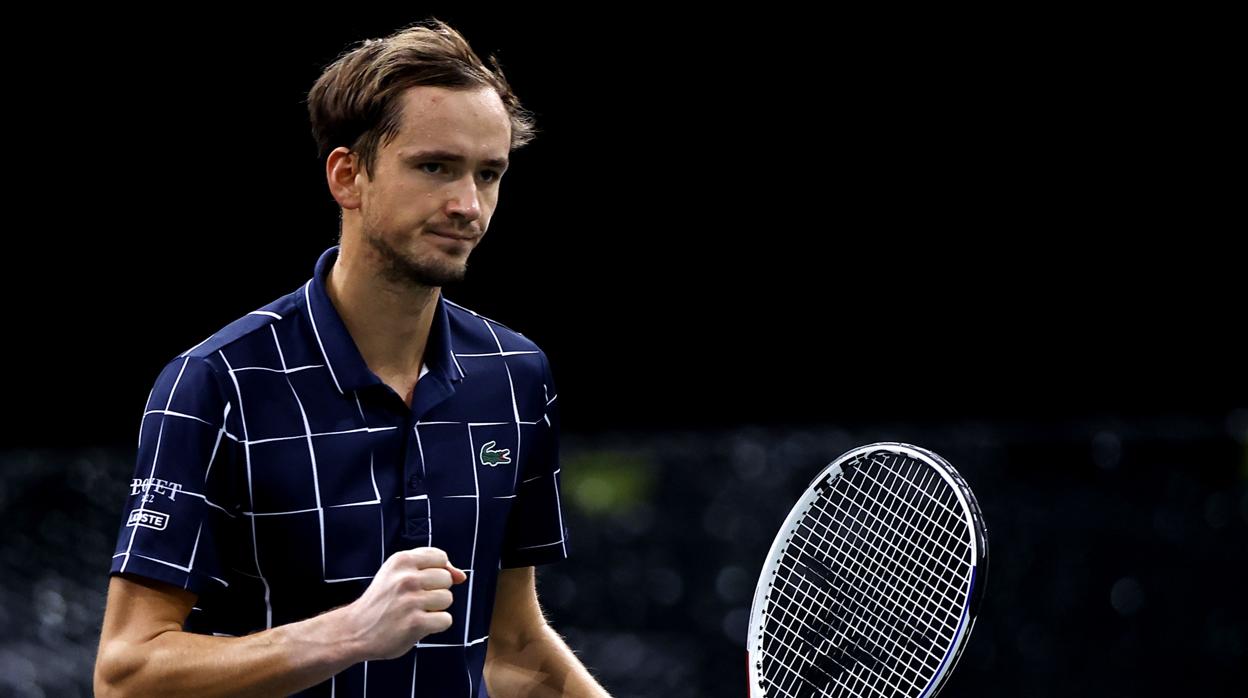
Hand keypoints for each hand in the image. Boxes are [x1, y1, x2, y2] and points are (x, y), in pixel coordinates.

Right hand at [339, 547, 467, 659]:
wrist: (354, 630)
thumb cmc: (382, 600)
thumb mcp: (398, 573)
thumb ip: (430, 567)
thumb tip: (462, 576)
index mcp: (401, 560)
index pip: (441, 557)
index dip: (436, 571)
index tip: (420, 582)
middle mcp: (406, 578)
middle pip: (447, 579)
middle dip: (436, 590)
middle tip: (414, 600)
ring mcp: (410, 601)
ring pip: (448, 599)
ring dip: (436, 609)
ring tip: (414, 612)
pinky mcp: (415, 623)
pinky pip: (446, 620)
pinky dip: (435, 625)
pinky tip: (417, 625)